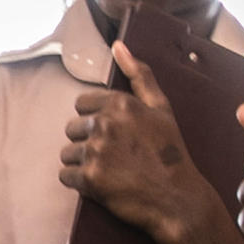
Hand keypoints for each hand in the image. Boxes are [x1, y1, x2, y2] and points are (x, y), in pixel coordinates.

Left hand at [58, 39, 234, 243]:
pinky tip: (102, 184)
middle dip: (89, 142)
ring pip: (68, 153)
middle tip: (115, 156)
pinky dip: (79, 182)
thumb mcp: (161, 108)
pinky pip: (66, 176)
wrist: (177, 198)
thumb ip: (139, 75)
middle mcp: (105, 124)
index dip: (96, 120)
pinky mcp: (89, 179)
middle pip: (73, 128)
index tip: (115, 135)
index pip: (82, 104)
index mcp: (120, 103)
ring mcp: (96, 152)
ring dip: (83, 163)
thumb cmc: (170, 152)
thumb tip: (118, 45)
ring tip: (110, 170)